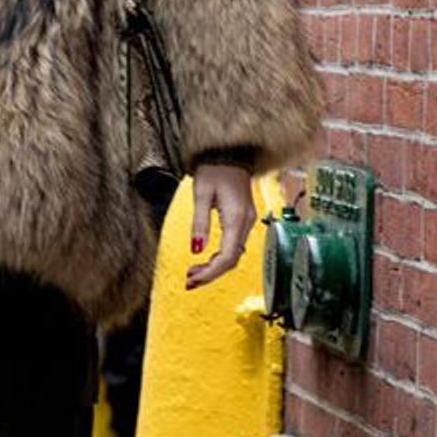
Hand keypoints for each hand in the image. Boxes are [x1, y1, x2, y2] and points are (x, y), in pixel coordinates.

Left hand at [186, 164, 256, 290]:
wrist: (230, 154)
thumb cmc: (214, 169)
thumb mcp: (201, 194)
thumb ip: (199, 223)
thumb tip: (196, 249)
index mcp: (236, 218)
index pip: (226, 257)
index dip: (210, 273)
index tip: (192, 279)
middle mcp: (246, 223)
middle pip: (231, 260)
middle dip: (211, 274)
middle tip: (189, 282)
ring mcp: (247, 222)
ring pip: (234, 255)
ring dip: (214, 267)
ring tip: (193, 273)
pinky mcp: (243, 219)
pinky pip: (234, 246)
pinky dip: (220, 257)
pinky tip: (206, 259)